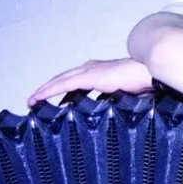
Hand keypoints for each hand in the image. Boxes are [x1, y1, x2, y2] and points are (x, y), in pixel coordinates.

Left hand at [29, 56, 153, 106]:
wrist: (150, 73)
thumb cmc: (142, 84)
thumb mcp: (122, 95)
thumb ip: (111, 101)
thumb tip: (106, 114)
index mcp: (98, 72)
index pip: (74, 81)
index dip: (61, 89)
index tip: (54, 102)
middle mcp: (90, 68)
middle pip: (63, 79)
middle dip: (48, 89)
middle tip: (35, 101)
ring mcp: (89, 71)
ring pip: (59, 81)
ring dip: (44, 90)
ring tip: (32, 101)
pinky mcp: (88, 77)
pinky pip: (63, 85)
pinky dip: (48, 91)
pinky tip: (39, 98)